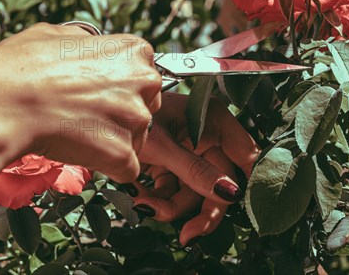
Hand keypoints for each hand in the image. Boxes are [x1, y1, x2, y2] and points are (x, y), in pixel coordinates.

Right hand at [0, 23, 161, 181]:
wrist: (0, 102)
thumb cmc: (20, 66)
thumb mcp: (56, 34)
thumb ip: (86, 41)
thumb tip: (89, 44)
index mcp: (133, 51)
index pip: (143, 75)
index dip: (118, 87)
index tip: (96, 93)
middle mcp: (143, 81)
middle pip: (144, 106)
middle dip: (120, 114)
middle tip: (84, 115)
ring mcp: (136, 118)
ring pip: (135, 137)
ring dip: (111, 140)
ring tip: (75, 132)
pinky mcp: (123, 153)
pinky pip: (126, 167)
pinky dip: (105, 165)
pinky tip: (79, 152)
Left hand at [130, 92, 258, 244]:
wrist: (98, 113)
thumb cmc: (130, 115)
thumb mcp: (162, 144)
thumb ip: (195, 170)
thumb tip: (229, 193)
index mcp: (213, 121)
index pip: (246, 155)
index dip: (251, 182)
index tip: (237, 207)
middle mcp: (206, 137)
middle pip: (218, 182)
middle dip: (199, 209)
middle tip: (188, 234)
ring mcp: (188, 152)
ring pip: (193, 192)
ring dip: (168, 206)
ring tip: (144, 205)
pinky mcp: (169, 163)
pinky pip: (172, 190)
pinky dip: (155, 198)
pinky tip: (137, 195)